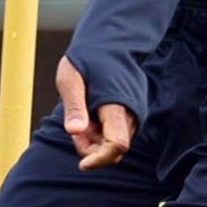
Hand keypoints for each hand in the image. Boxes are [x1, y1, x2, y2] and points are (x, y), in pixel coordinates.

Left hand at [58, 55, 135, 169]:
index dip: (100, 159)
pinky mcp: (134, 111)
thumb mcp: (70, 80)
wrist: (110, 41)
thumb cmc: (86, 58)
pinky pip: (119, 132)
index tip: (82, 164)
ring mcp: (136, 111)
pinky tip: (91, 115)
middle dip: (92, 147)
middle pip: (115, 148)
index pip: (116, 145)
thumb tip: (74, 132)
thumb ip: (74, 107)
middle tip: (75, 127)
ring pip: (116, 141)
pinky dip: (103, 131)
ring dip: (96, 139)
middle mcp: (132, 111)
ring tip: (82, 116)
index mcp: (117, 104)